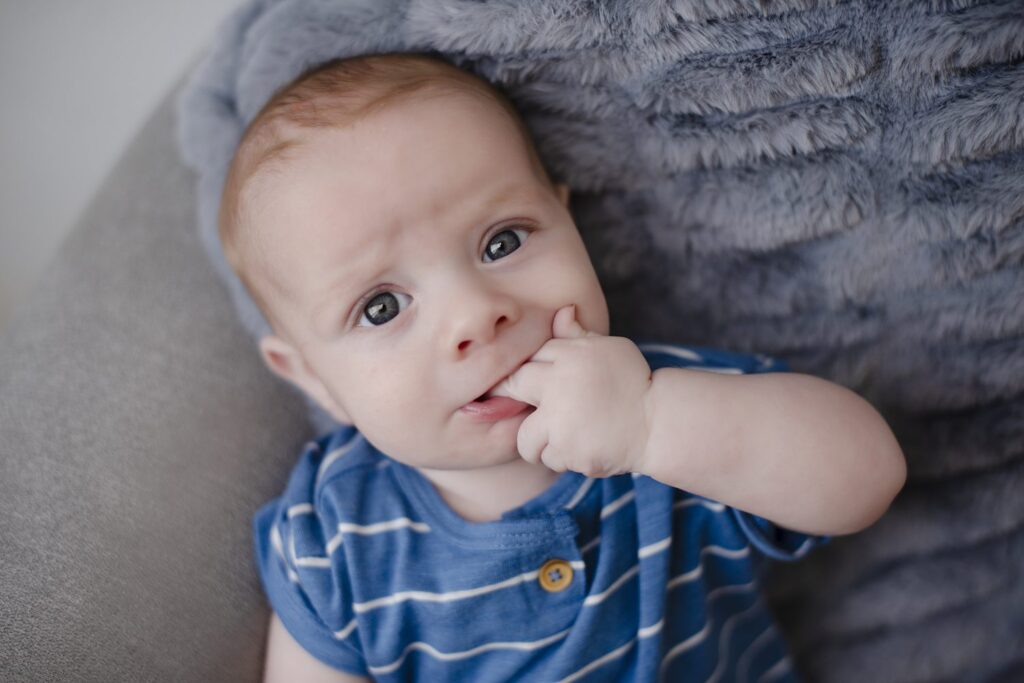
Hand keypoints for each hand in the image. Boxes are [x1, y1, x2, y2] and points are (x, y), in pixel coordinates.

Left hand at [497, 304, 653, 476]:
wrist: (658, 423)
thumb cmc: (635, 383)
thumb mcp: (610, 349)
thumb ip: (578, 336)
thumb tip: (562, 310)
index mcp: (570, 357)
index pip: (529, 356)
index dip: (528, 369)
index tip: (528, 380)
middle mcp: (559, 386)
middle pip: (513, 385)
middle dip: (510, 393)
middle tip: (527, 403)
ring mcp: (561, 422)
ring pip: (525, 435)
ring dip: (539, 439)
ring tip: (562, 436)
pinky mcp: (568, 452)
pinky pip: (549, 458)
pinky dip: (563, 457)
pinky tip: (583, 447)